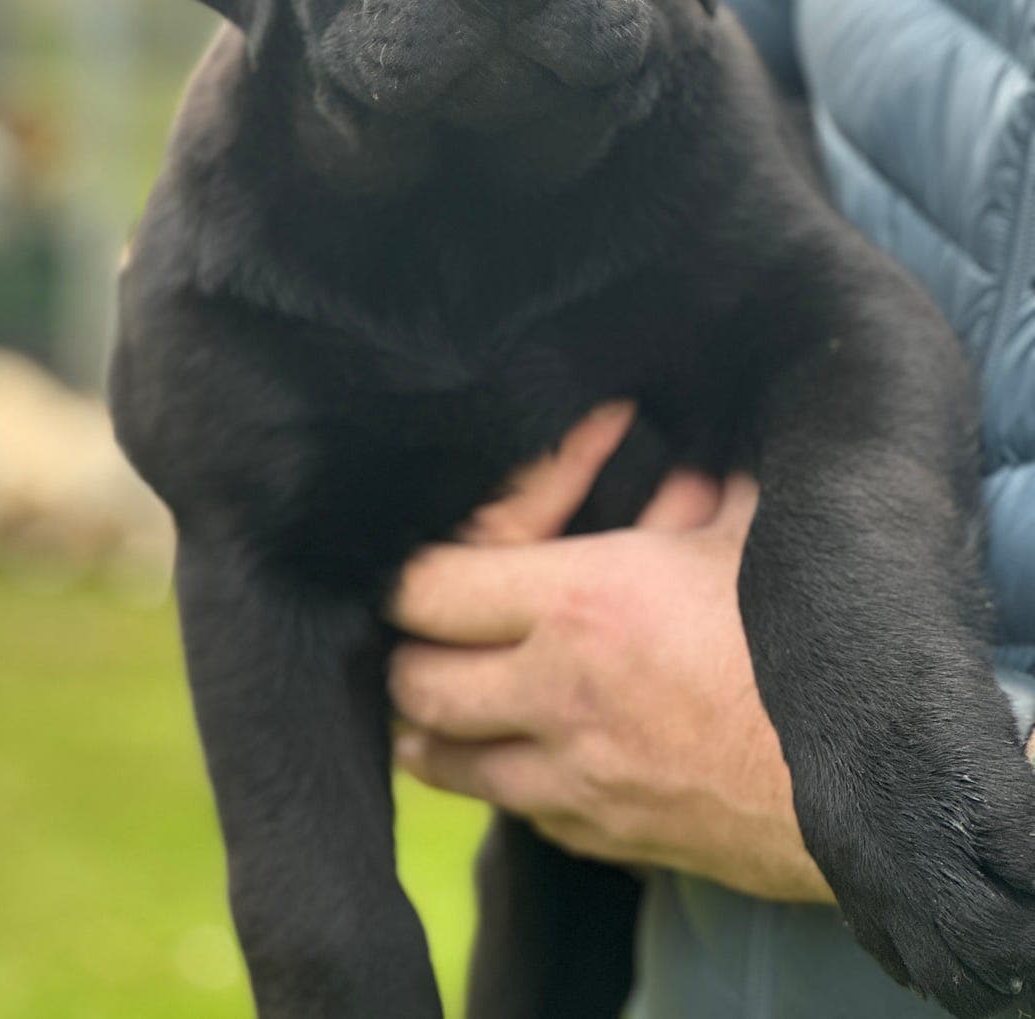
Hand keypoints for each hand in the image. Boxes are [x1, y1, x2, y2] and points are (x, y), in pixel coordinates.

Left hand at [387, 403, 833, 903]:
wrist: (868, 786)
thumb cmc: (804, 644)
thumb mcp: (746, 535)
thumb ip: (687, 485)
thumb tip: (671, 441)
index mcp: (581, 605)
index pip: (426, 588)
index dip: (413, 566)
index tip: (449, 543)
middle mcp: (555, 694)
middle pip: (410, 679)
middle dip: (408, 646)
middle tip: (436, 618)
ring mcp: (570, 777)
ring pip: (438, 757)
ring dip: (434, 718)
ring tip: (451, 681)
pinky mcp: (597, 835)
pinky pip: (508, 807)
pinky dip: (498, 773)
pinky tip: (523, 741)